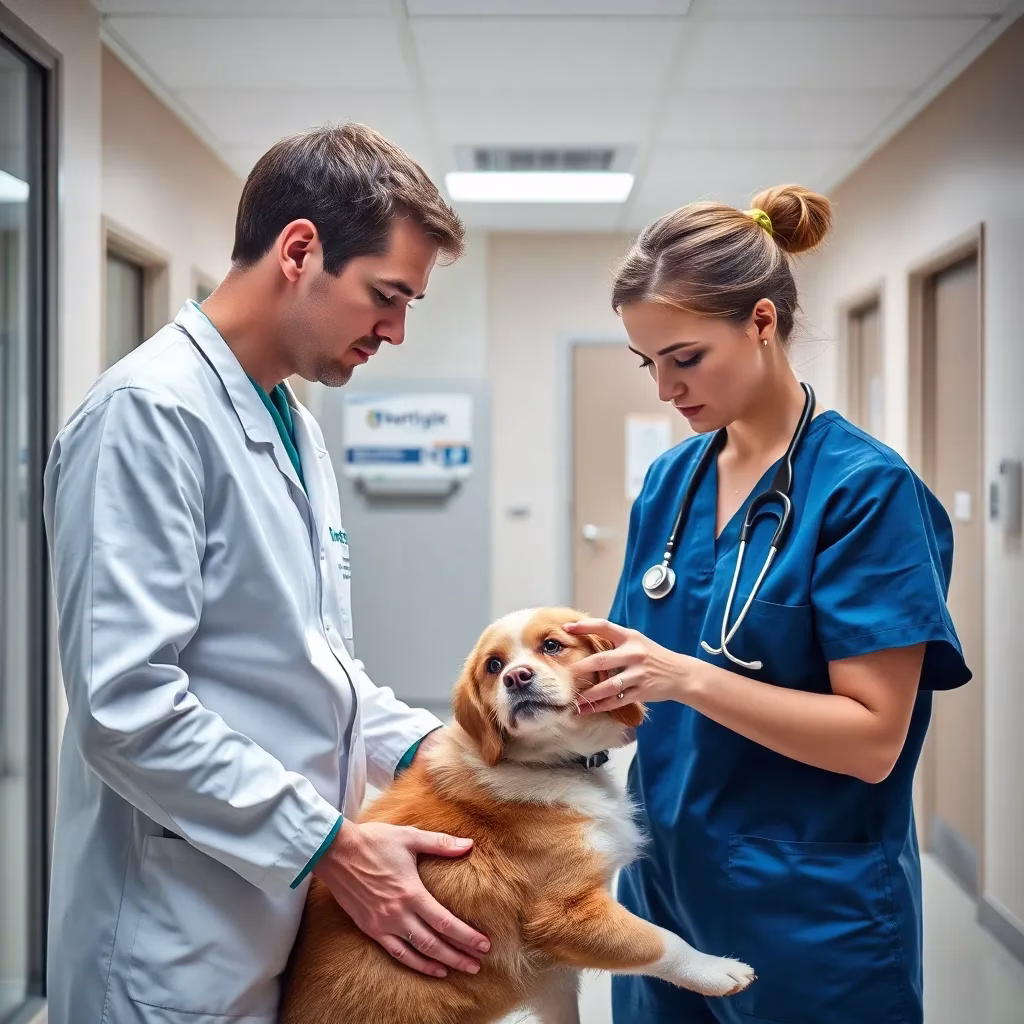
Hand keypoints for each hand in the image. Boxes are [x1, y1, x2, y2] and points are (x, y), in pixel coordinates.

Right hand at [312, 819, 489, 977]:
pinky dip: (414, 964)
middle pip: (434, 943)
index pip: (445, 922)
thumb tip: (469, 844)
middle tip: (478, 964)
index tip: (484, 944)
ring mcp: (382, 924)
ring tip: (459, 970)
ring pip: (416, 953)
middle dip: (458, 956)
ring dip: (440, 964)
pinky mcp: (370, 928)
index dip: (466, 936)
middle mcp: (398, 913)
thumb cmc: (373, 841)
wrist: (335, 852)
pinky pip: (395, 953)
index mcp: (410, 892)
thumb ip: (440, 843)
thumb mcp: (409, 836)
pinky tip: (428, 967)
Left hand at [566, 618, 689, 713]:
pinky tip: (587, 710)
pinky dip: (600, 707)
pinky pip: (617, 701)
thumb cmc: (653, 656)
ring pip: (608, 685)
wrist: (681, 674)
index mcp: (631, 637)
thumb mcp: (638, 642)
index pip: (605, 627)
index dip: (585, 626)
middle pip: (602, 660)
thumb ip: (616, 641)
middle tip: (565, 674)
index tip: (567, 628)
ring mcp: (638, 674)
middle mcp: (634, 654)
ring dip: (589, 694)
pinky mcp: (641, 692)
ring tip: (574, 700)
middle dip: (581, 668)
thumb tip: (587, 638)